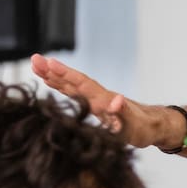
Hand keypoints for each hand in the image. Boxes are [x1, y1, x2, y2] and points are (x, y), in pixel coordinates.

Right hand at [30, 54, 171, 148]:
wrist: (153, 126)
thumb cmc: (143, 128)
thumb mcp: (133, 124)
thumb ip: (123, 113)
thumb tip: (116, 100)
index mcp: (104, 100)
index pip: (83, 84)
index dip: (66, 75)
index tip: (49, 63)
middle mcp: (98, 96)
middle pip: (73, 80)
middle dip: (54, 71)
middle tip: (33, 59)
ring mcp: (95, 99)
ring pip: (71, 85)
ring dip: (54, 76)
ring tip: (35, 65)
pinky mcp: (94, 105)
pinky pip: (74, 92)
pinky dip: (60, 86)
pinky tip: (50, 81)